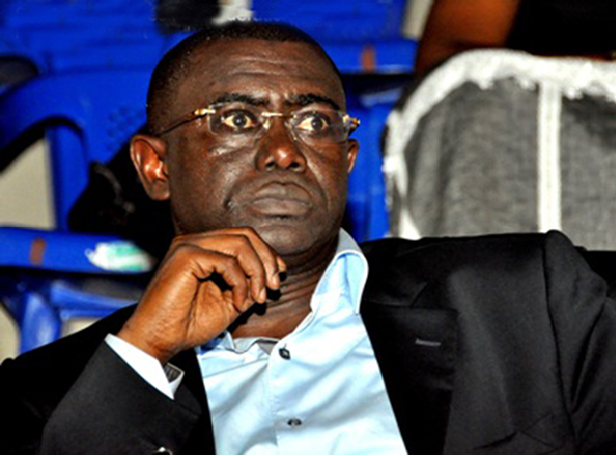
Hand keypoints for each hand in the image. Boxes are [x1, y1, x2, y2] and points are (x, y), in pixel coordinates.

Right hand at [117, 227, 285, 363]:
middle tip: (273, 287)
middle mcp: (195, 241)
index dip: (267, 255)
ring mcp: (189, 245)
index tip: (278, 278)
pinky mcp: (186, 256)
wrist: (159, 341)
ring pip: (241, 243)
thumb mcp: (230, 301)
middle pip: (246, 235)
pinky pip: (228, 261)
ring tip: (257, 298)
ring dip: (257, 272)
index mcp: (204, 248)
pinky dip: (241, 283)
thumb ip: (248, 283)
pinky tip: (238, 303)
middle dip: (267, 261)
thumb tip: (272, 274)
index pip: (244, 237)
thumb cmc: (188, 324)